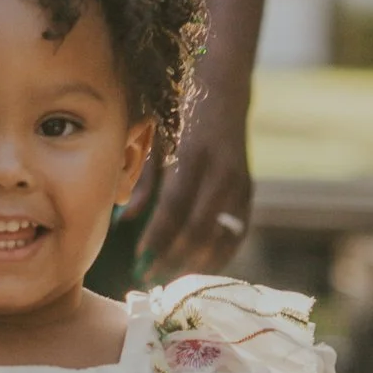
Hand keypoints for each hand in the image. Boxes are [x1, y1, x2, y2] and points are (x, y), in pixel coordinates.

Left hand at [133, 116, 253, 275]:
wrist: (224, 94)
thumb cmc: (179, 115)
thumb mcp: (155, 140)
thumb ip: (142, 180)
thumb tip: (124, 219)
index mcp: (194, 155)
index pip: (174, 208)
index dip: (157, 237)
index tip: (139, 258)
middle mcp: (221, 173)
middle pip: (198, 229)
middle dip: (173, 258)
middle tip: (150, 276)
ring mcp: (239, 185)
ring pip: (221, 238)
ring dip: (196, 263)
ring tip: (171, 278)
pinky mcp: (248, 194)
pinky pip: (235, 234)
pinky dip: (218, 255)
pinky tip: (198, 267)